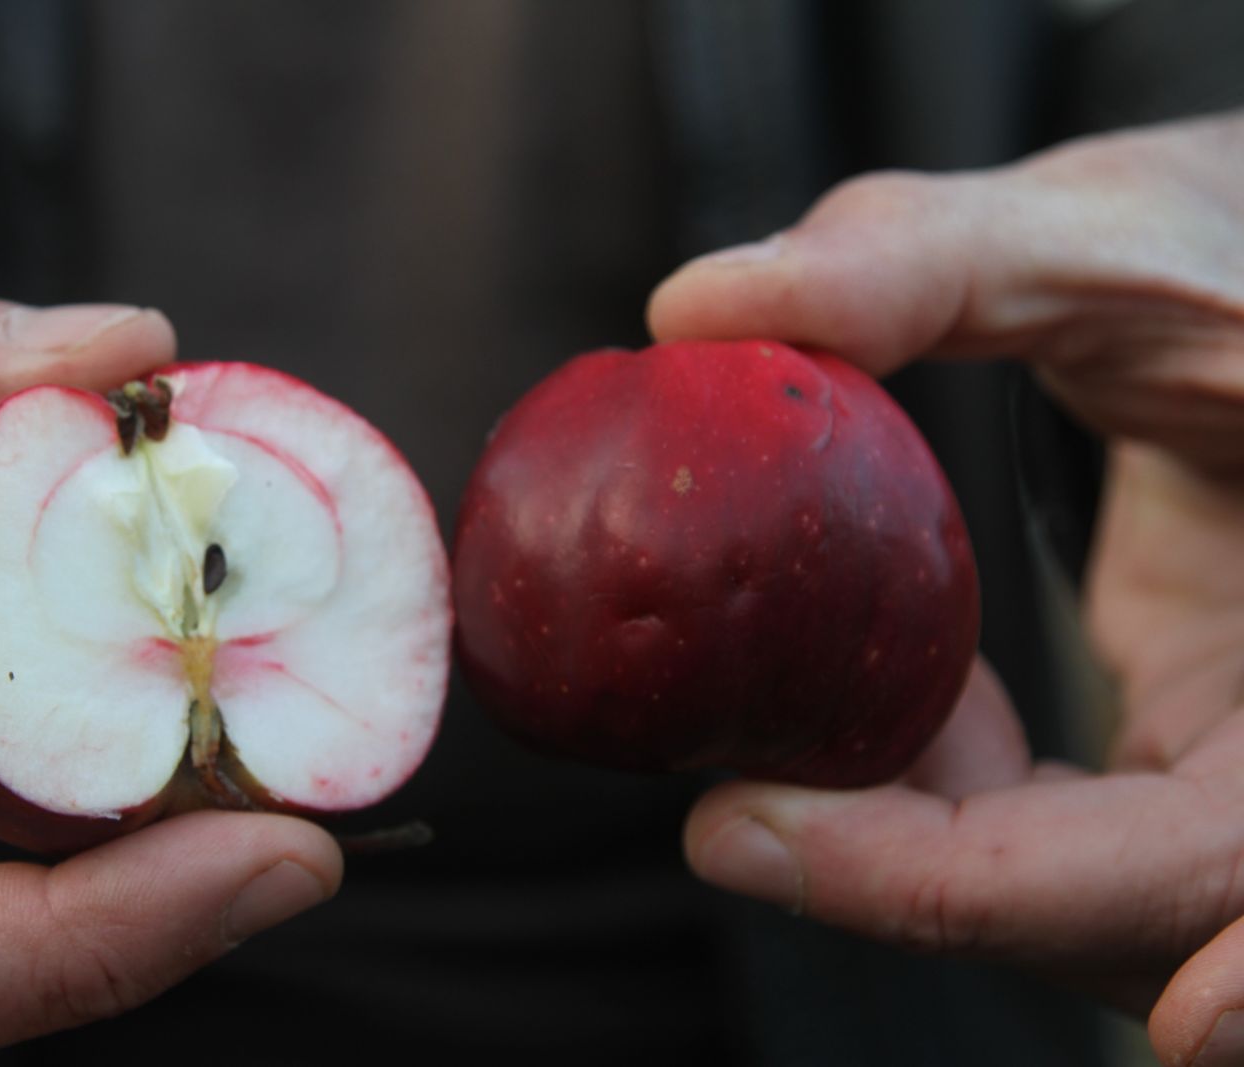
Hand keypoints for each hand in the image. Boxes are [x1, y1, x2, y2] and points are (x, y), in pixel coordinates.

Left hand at [649, 112, 1243, 1064]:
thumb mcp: (1113, 234)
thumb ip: (925, 264)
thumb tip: (694, 308)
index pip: (1176, 866)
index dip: (943, 882)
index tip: (733, 832)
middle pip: (1118, 928)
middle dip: (909, 889)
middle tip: (728, 818)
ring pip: (1087, 903)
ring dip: (919, 847)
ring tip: (785, 741)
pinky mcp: (1200, 752)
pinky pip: (1074, 833)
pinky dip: (954, 793)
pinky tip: (891, 685)